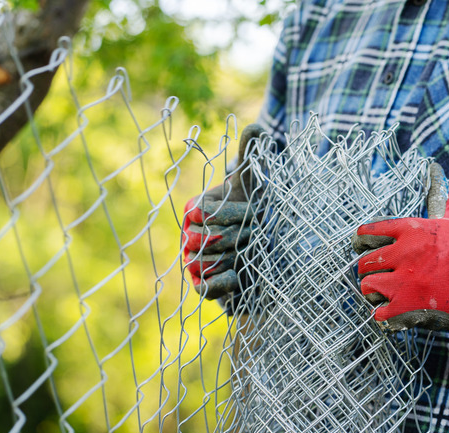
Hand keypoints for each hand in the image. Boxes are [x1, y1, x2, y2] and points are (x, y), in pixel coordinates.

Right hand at [183, 124, 261, 299]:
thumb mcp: (251, 183)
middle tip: (258, 234)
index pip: (205, 213)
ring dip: (237, 258)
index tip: (256, 212)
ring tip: (251, 252)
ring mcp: (193, 262)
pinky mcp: (204, 286)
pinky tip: (240, 276)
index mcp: (195, 210)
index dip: (233, 213)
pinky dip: (224, 283)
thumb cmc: (251, 210)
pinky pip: (206, 288)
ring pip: (208, 263)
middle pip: (208, 239)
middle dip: (240, 236)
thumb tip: (257, 127)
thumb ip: (250, 156)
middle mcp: (189, 236)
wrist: (259, 246)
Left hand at [351, 165, 448, 330]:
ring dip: (374, 293)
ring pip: (367, 287)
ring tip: (387, 295)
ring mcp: (405, 281)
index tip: (365, 248)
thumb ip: (437, 197)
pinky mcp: (409, 306)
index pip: (368, 232)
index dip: (362, 242)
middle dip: (369, 271)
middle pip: (363, 262)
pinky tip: (395, 312)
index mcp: (410, 230)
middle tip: (381, 276)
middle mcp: (404, 253)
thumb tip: (434, 168)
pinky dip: (384, 315)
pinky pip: (378, 313)